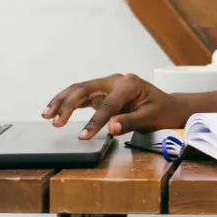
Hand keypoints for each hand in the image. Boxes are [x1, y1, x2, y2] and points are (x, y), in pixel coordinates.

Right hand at [42, 73, 187, 138]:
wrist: (169, 106)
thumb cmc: (161, 111)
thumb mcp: (150, 118)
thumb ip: (129, 122)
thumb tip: (112, 128)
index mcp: (128, 84)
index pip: (107, 104)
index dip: (95, 121)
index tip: (84, 136)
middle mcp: (115, 80)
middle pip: (85, 89)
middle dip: (68, 105)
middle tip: (55, 121)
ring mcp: (107, 85)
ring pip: (79, 90)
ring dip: (62, 101)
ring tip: (47, 115)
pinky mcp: (103, 92)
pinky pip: (82, 96)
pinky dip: (68, 103)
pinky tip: (56, 112)